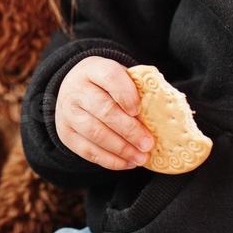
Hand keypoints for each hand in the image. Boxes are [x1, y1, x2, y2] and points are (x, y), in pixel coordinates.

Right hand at [56, 55, 154, 169]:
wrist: (73, 89)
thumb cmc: (106, 85)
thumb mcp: (119, 77)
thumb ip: (138, 89)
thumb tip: (165, 112)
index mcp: (93, 69)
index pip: (110, 77)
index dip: (126, 94)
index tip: (139, 110)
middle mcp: (76, 89)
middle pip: (104, 110)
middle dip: (130, 130)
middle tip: (149, 143)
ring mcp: (67, 113)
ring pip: (96, 133)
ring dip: (122, 149)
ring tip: (142, 157)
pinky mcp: (66, 134)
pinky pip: (88, 151)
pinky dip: (110, 160)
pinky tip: (128, 162)